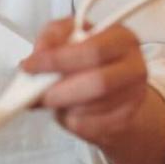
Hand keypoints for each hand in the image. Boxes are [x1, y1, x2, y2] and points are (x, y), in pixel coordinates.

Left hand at [21, 17, 148, 148]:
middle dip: (59, 90)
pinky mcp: (124, 120)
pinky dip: (70, 121)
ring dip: (63, 106)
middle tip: (37, 93)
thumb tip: (37, 57)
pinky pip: (91, 127)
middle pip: (97, 82)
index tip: (30, 66)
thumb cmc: (87, 59)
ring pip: (91, 108)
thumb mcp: (67, 36)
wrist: (110, 87)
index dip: (56, 60)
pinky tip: (68, 110)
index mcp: (121, 38)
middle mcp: (134, 66)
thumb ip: (50, 38)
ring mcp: (134, 96)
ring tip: (54, 98)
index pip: (92, 50)